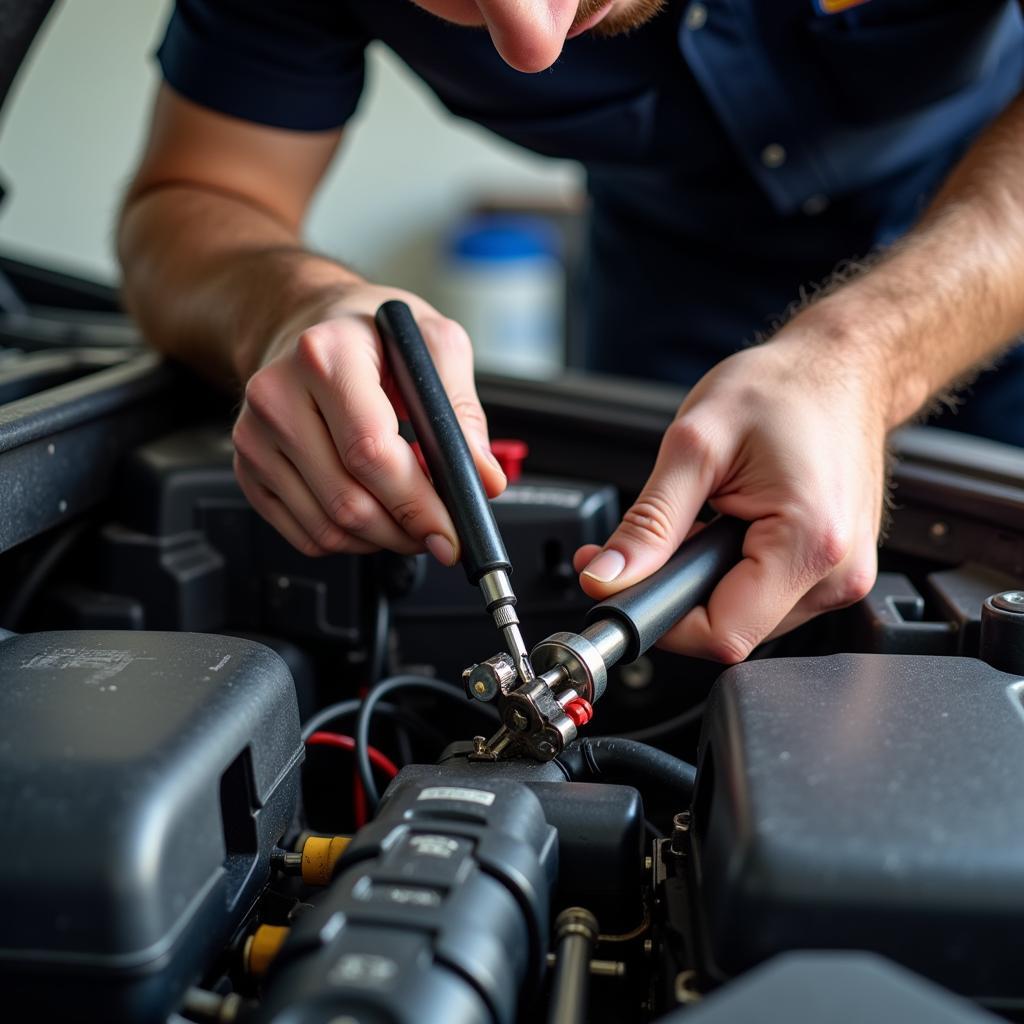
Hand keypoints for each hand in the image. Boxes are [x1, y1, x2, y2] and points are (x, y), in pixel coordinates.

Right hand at [232, 282, 505, 559]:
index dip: (417, 503)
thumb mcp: (433, 343)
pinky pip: (305, 535)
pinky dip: (348, 541)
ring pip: (326, 528)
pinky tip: (372, 516)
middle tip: (439, 532)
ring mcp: (255, 436)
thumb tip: (482, 477)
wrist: (306, 322)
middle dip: (405, 530)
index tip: (450, 530)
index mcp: (326, 355)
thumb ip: (462, 410)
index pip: (371, 451)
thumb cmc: (371, 332)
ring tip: (408, 520)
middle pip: (347, 500)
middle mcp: (278, 395)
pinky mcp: (248, 467)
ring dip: (379, 540)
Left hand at [573, 333, 887, 661]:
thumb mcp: (695, 446)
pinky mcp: (834, 570)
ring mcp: (841, 576)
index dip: (662, 620)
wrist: (838, 368)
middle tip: (653, 542)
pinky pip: (767, 597)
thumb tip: (607, 578)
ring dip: (703, 582)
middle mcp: (837, 573)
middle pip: (732, 628)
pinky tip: (728, 527)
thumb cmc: (781, 390)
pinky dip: (731, 572)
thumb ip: (649, 522)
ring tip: (702, 521)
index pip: (721, 634)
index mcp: (809, 543)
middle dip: (676, 594)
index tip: (626, 589)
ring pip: (746, 616)